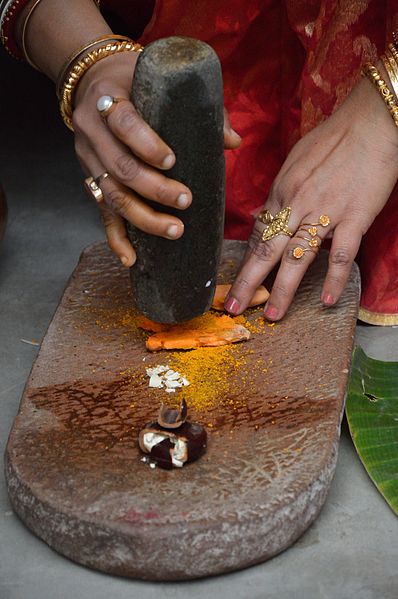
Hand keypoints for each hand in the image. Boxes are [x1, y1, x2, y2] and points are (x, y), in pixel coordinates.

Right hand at [73, 52, 240, 265]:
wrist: (90, 82)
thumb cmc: (133, 80)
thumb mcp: (160, 81)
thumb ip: (199, 107)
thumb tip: (233, 142)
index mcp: (109, 99)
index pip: (124, 123)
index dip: (147, 145)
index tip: (173, 161)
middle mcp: (92, 132)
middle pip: (120, 168)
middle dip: (154, 189)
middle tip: (186, 200)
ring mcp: (88, 160)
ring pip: (112, 196)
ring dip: (144, 218)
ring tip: (175, 230)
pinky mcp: (90, 181)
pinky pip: (101, 213)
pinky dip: (115, 238)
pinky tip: (131, 259)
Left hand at [225, 69, 397, 320]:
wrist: (372, 122)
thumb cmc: (334, 138)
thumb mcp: (297, 161)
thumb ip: (284, 190)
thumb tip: (272, 211)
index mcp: (281, 191)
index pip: (259, 234)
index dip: (248, 261)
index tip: (239, 280)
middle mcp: (296, 205)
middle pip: (266, 251)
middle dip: (248, 282)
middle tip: (235, 308)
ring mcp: (324, 213)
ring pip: (297, 258)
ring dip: (283, 290)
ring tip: (273, 315)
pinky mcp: (354, 218)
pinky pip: (340, 255)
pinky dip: (333, 279)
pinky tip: (327, 301)